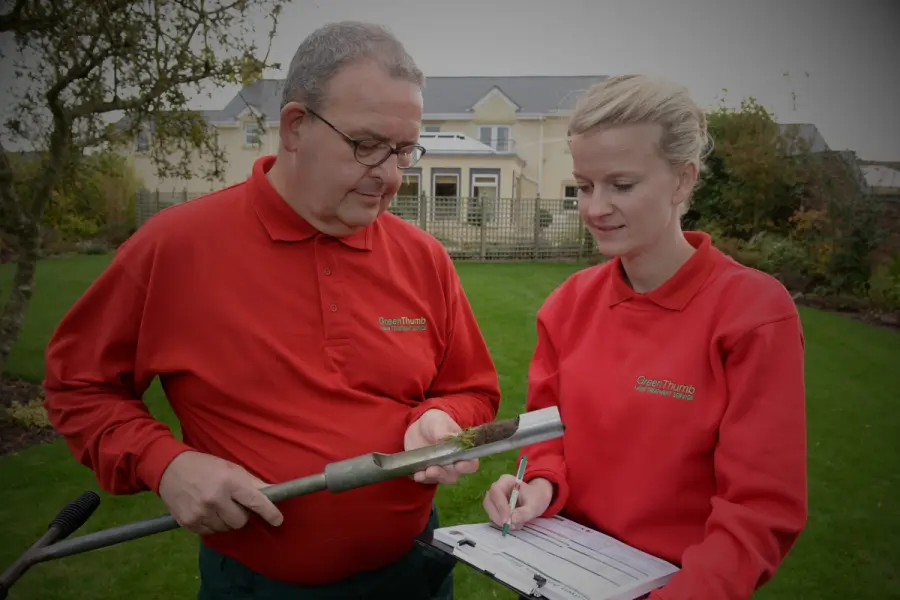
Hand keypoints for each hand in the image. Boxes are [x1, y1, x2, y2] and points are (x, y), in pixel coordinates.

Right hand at [158, 451, 283, 534]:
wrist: (171, 469)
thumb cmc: (207, 467)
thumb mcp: (232, 468)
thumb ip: (253, 483)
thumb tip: (275, 492)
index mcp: (229, 481)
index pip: (255, 501)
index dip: (269, 512)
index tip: (278, 520)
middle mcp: (215, 498)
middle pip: (241, 521)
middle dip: (242, 515)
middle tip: (234, 504)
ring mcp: (201, 512)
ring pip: (226, 528)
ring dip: (226, 520)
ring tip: (218, 505)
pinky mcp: (189, 523)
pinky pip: (211, 532)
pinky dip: (213, 524)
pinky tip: (206, 511)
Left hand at [404, 409, 478, 484]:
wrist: (419, 428)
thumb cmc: (435, 422)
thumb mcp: (437, 421)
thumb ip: (442, 429)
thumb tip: (444, 437)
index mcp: (462, 450)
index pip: (471, 463)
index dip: (467, 466)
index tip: (459, 465)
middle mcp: (454, 464)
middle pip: (453, 475)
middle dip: (443, 474)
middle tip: (432, 470)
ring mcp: (441, 470)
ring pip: (440, 479)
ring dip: (432, 478)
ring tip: (423, 473)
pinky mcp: (427, 473)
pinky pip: (426, 480)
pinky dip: (421, 478)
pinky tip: (416, 475)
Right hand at [483, 475, 552, 530]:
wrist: (537, 498)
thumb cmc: (536, 498)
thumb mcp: (534, 506)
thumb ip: (524, 513)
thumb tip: (511, 520)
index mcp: (506, 481)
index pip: (496, 491)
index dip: (500, 506)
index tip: (507, 520)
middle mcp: (497, 488)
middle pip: (488, 501)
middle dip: (497, 515)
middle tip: (508, 526)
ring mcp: (495, 497)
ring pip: (489, 510)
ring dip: (500, 520)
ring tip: (516, 524)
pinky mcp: (495, 506)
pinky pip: (493, 515)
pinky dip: (501, 522)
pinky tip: (513, 523)